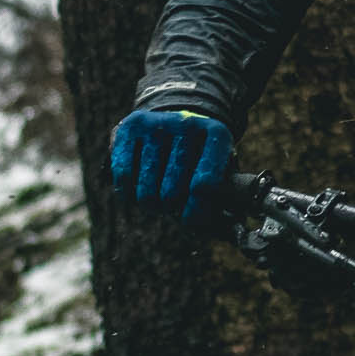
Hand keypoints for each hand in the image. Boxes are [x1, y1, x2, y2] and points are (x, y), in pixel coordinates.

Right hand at [108, 109, 234, 228]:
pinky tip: (137, 189)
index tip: (190, 220)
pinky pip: (123, 176)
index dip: (196, 212)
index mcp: (217, 135)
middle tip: (173, 203)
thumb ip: (227, 204)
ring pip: (147, 190)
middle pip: (172, 192)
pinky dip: (128, 193)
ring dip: (151, 204)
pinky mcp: (131, 127)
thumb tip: (230, 232)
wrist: (174, 123)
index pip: (205, 184)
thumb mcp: (220, 174)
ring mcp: (157, 124)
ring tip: (158, 197)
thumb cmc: (199, 160)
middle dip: (171, 208)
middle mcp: (187, 125)